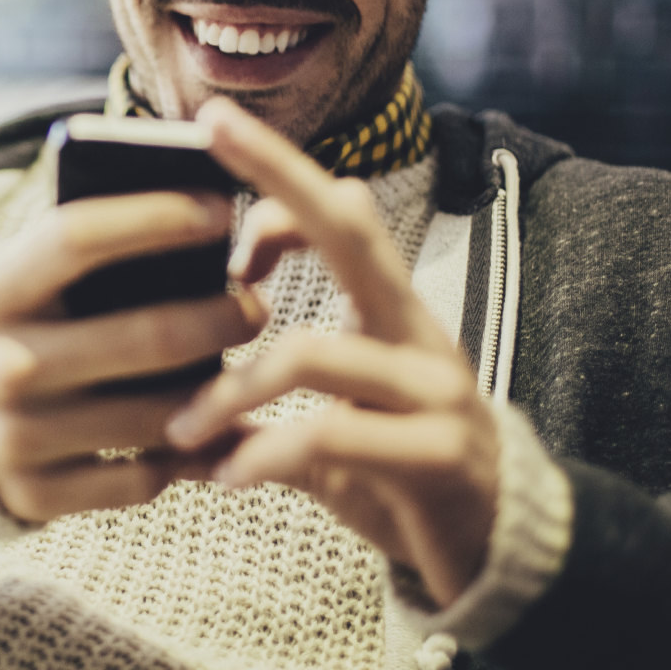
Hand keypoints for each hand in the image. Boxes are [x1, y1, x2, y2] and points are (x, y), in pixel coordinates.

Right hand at [0, 188, 264, 522]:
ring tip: (247, 367)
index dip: (156, 217)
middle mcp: (1, 366)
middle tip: (256, 306)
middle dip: (224, 317)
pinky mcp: (37, 497)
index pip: (78, 237)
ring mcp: (18, 438)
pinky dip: (191, 455)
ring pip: (161, 415)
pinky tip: (213, 431)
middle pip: (149, 336)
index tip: (218, 209)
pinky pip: (145, 478)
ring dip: (221, 391)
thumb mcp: (15, 284)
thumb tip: (197, 219)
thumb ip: (82, 256)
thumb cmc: (4, 332)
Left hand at [166, 97, 498, 607]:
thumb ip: (267, 383)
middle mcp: (415, 333)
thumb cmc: (397, 466)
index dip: (281, 186)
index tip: (211, 195)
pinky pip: (332, 434)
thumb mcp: (332, 413)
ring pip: (314, 351)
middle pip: (352, 229)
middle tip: (212, 123)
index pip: (343, 216)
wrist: (498, 546)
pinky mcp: (435, 455)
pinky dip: (265, 451)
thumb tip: (172, 366)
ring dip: (229, 387)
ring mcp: (431, 390)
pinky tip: (227, 474)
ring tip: (180, 426)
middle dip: (279, 173)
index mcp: (391, 310)